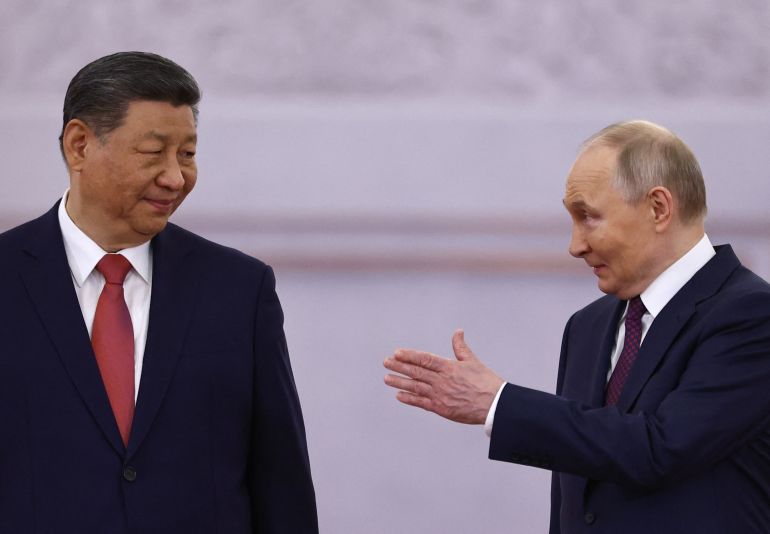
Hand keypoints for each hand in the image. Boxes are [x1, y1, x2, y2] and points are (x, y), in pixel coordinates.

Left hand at [383, 329, 504, 423]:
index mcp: (449, 367)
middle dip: (399, 366)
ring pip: (415, 387)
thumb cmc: (486, 382)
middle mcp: (442, 381)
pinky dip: (409, 399)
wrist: (495, 405)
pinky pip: (421, 403)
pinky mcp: (441, 408)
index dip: (409, 356)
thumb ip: (460, 347)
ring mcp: (440, 395)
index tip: (397, 353)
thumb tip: (458, 332)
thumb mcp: (473, 361)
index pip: (425, 359)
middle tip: (386, 362)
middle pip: (416, 372)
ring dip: (400, 382)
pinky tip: (399, 395)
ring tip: (387, 378)